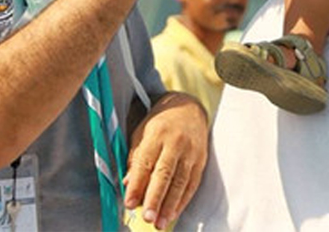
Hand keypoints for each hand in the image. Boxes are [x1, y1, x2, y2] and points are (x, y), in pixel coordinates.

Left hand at [123, 93, 208, 229]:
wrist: (189, 108)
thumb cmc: (160, 122)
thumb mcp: (141, 133)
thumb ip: (134, 158)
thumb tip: (128, 184)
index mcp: (157, 134)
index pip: (145, 163)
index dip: (137, 185)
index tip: (129, 203)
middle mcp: (175, 143)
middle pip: (165, 174)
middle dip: (155, 198)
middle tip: (147, 217)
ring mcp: (191, 152)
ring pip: (180, 182)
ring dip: (170, 205)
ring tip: (160, 223)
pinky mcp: (201, 161)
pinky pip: (192, 184)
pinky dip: (182, 201)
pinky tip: (173, 213)